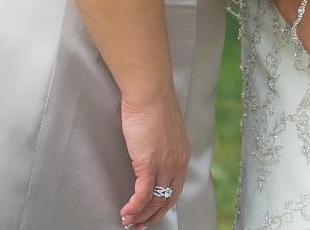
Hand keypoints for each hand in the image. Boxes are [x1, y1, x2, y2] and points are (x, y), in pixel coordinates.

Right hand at [118, 91, 188, 228]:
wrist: (150, 93)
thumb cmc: (154, 103)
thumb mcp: (164, 127)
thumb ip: (162, 142)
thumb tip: (152, 148)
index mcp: (182, 153)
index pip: (176, 186)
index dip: (164, 203)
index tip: (153, 211)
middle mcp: (177, 161)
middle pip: (168, 198)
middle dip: (153, 215)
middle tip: (140, 224)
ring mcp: (164, 164)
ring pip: (155, 200)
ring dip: (140, 215)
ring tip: (129, 221)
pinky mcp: (148, 164)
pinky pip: (143, 194)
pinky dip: (134, 207)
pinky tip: (126, 211)